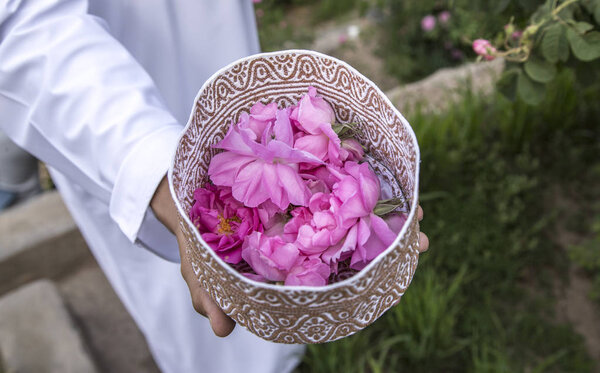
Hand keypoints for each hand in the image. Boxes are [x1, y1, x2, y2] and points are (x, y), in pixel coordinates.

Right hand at [151, 175, 428, 336]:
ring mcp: (295, 197)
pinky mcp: (288, 165)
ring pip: (345, 200)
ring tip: (416, 210)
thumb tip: (222, 330)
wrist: (178, 187)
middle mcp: (296, 226)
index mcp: (284, 251)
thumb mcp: (200, 265)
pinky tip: (375, 159)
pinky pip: (325, 162)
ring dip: (382, 204)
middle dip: (387, 237)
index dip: (367, 267)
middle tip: (422, 241)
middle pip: (350, 234)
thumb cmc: (196, 234)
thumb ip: (211, 292)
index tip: (402, 268)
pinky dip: (352, 161)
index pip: (333, 262)